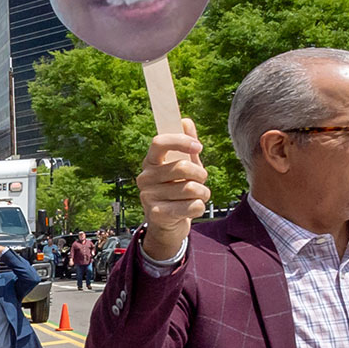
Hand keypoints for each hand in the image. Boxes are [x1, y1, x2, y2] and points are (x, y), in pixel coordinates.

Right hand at [136, 118, 212, 260]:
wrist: (167, 225)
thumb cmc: (176, 190)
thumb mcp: (182, 166)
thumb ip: (185, 145)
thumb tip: (185, 122)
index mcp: (150, 162)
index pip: (160, 142)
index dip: (181, 141)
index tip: (199, 146)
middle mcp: (145, 178)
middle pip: (182, 167)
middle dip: (201, 174)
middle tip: (201, 180)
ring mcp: (148, 196)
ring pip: (191, 188)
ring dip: (203, 193)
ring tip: (197, 197)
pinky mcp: (157, 214)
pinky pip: (192, 206)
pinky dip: (199, 207)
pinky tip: (191, 209)